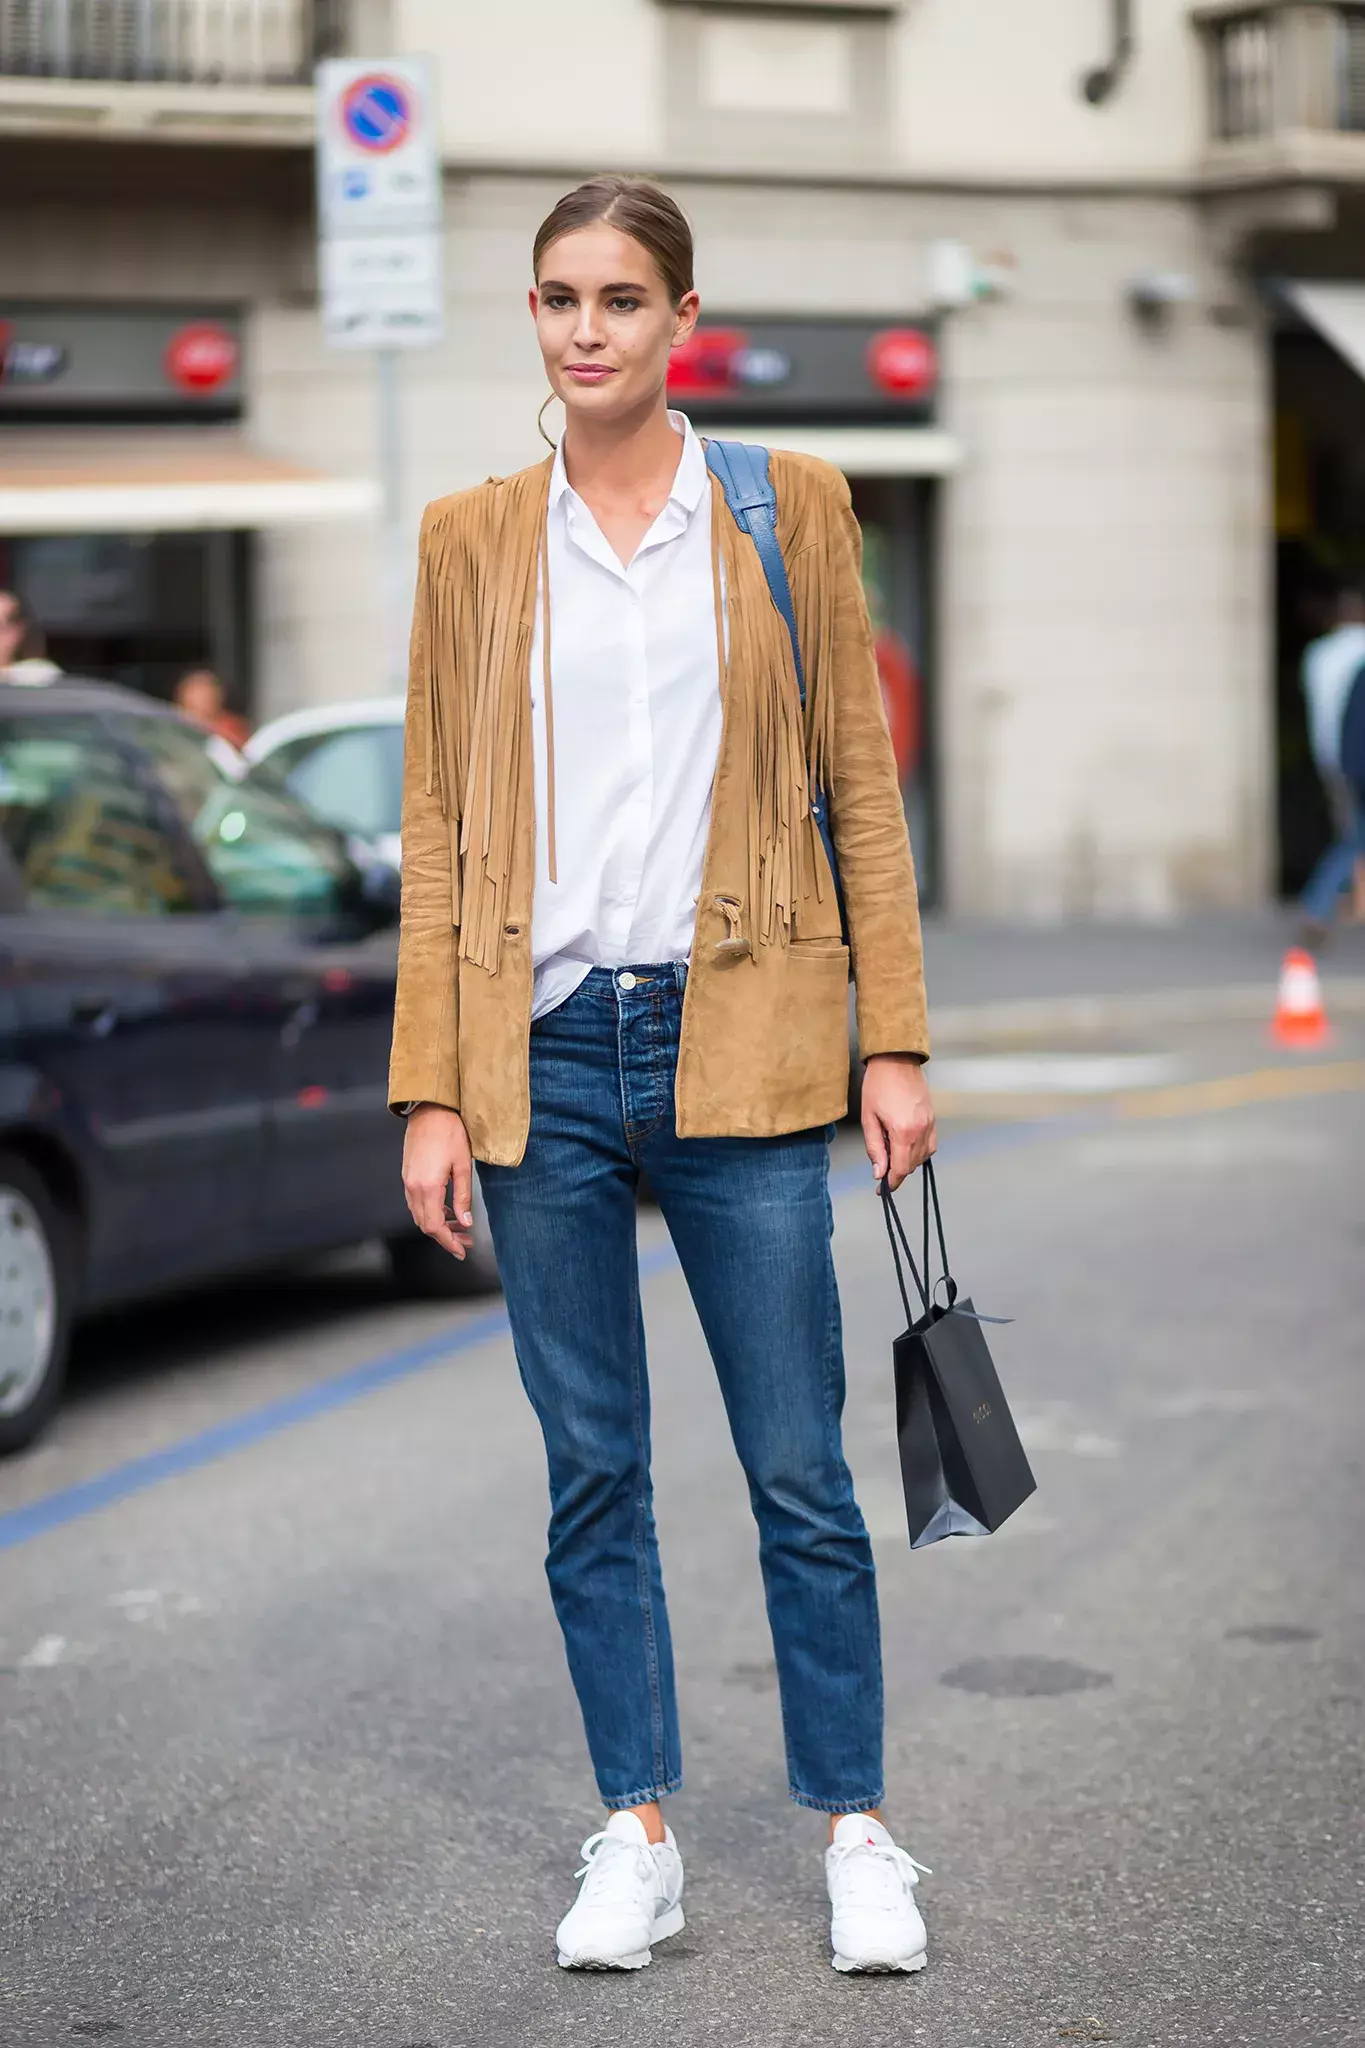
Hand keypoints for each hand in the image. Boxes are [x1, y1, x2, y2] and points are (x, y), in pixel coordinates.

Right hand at [402, 1105, 474, 1258]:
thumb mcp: (463, 1166)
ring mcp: (408, 1182)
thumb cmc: (450, 1132)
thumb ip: (463, 1197)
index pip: (434, 1226)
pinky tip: (448, 1211)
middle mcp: (413, 1187)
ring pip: (420, 1215)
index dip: (448, 1243)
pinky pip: (417, 1203)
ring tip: (461, 1228)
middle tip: (466, 1241)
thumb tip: (466, 1222)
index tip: (461, 1251)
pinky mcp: (408, 1176)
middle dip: (446, 1237)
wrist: (430, 1110)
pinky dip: (432, 1213)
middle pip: (425, 1225)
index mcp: (428, 1187)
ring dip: (439, 1226)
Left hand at [861, 1054, 935, 1192]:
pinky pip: (931, 1144)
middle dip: (897, 1172)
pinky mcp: (933, 1118)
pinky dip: (920, 1151)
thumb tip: (879, 1172)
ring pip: (923, 1157)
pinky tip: (907, 1146)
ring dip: (908, 1162)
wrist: (896, 1060)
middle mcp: (921, 1130)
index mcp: (904, 1132)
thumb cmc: (878, 1085)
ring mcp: (930, 1124)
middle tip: (882, 1172)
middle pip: (912, 1165)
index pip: (901, 1168)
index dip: (891, 1182)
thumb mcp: (869, 1118)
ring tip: (891, 1154)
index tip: (882, 1188)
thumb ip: (875, 1148)